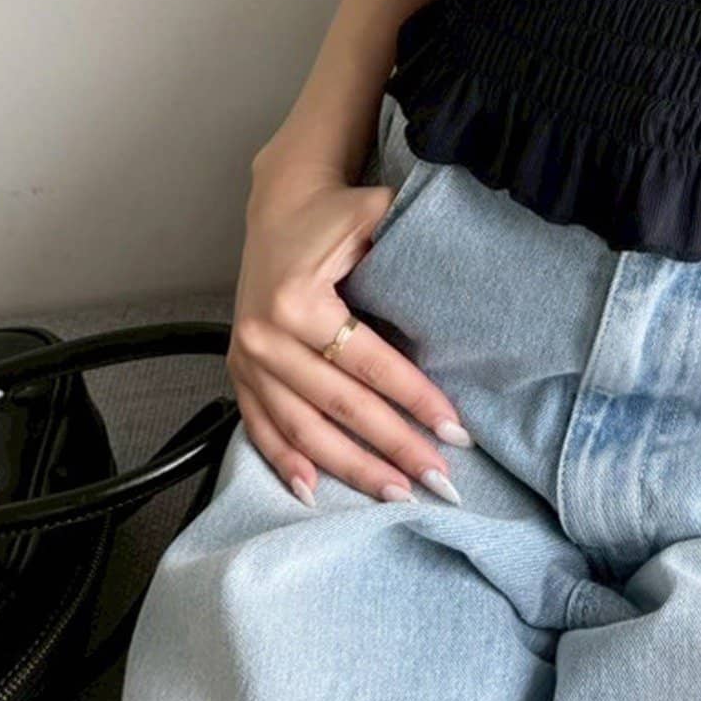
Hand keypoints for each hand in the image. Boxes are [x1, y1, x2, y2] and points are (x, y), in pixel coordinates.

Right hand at [227, 162, 473, 506]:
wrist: (279, 207)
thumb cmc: (334, 214)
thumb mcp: (371, 213)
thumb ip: (406, 235)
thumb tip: (461, 263)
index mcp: (298, 300)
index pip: (370, 362)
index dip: (415, 398)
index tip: (455, 430)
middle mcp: (266, 336)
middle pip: (341, 405)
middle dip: (394, 446)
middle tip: (439, 478)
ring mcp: (248, 359)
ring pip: (304, 429)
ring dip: (351, 467)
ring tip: (395, 493)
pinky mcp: (238, 371)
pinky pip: (260, 427)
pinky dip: (286, 462)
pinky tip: (315, 491)